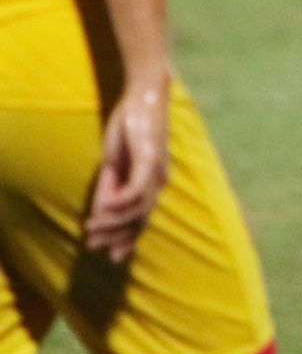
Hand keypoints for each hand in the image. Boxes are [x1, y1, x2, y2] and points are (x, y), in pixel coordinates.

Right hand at [85, 80, 169, 263]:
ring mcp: (157, 171)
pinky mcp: (151, 160)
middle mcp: (159, 180)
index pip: (142, 218)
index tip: (111, 254)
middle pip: (141, 219)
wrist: (143, 98)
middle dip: (119, 237)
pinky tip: (103, 209)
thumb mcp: (116, 163)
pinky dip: (119, 203)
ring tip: (91, 229)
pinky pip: (136, 191)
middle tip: (99, 250)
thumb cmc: (130, 129)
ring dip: (113, 223)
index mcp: (152, 182)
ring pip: (138, 209)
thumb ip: (111, 187)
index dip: (126, 237)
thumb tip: (102, 212)